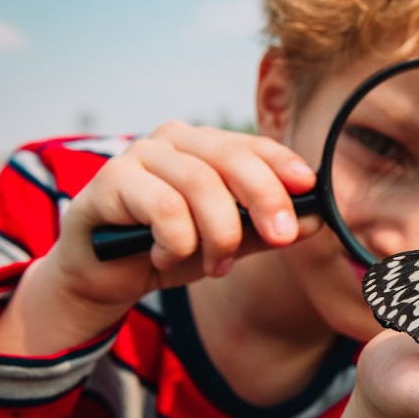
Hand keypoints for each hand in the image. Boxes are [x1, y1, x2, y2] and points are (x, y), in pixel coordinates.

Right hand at [0, 122, 319, 352]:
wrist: (103, 276)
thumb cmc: (168, 250)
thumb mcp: (227, 243)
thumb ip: (265, 231)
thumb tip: (315, 219)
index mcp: (206, 146)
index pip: (252, 145)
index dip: (283, 163)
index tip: (310, 186)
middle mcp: (175, 140)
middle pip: (231, 158)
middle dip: (264, 198)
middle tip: (281, 236)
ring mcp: (140, 154)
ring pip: (200, 185)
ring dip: (218, 233)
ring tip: (217, 265)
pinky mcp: (111, 179)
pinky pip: (163, 208)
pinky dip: (176, 242)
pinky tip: (164, 258)